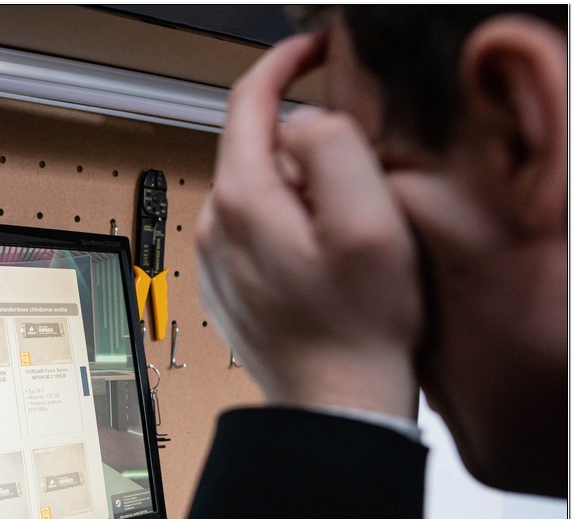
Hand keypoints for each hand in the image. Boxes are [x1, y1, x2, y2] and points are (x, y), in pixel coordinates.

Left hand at [196, 33, 423, 419]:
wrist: (332, 403)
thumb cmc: (357, 326)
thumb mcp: (368, 223)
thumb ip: (334, 150)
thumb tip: (301, 122)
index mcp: (241, 201)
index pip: (246, 102)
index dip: (282, 65)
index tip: (312, 52)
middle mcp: (213, 226)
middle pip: (254, 147)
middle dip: (304, 147)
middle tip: (355, 189)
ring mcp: (214, 257)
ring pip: (257, 189)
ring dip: (298, 193)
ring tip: (339, 240)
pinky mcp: (224, 282)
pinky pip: (253, 228)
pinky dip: (285, 226)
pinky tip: (318, 263)